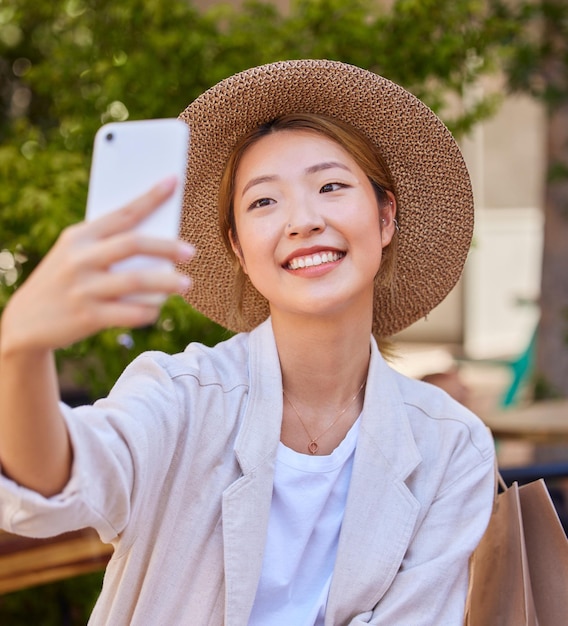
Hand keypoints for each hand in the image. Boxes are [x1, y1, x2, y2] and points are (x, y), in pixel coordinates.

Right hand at [1, 177, 194, 352]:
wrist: (26, 321)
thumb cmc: (65, 281)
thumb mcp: (75, 255)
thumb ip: (108, 246)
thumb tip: (159, 239)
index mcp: (79, 236)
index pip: (121, 212)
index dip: (150, 196)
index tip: (174, 181)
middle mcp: (80, 258)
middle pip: (133, 244)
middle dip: (167, 245)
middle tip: (191, 251)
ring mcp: (83, 288)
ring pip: (136, 281)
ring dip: (167, 282)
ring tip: (187, 284)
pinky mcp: (88, 317)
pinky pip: (131, 313)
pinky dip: (149, 310)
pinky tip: (157, 307)